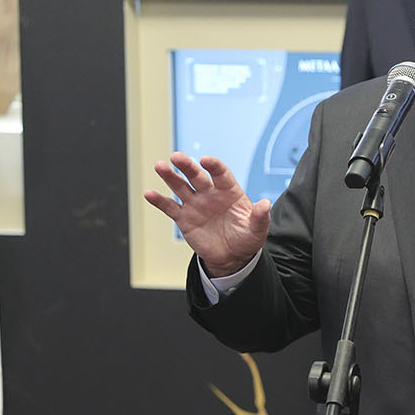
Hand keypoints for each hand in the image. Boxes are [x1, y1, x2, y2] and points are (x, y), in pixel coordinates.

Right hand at [143, 153, 270, 275]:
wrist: (232, 257)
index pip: (221, 174)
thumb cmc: (246, 239)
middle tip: (176, 157)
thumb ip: (260, 217)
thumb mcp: (257, 230)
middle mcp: (210, 194)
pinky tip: (149, 193)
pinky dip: (159, 200)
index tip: (206, 160)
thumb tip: (266, 203)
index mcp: (229, 191)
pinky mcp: (184, 218)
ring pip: (181, 187)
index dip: (214, 166)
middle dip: (187, 166)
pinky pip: (170, 207)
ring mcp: (196, 204)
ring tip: (160, 166)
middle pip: (197, 176)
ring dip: (170, 177)